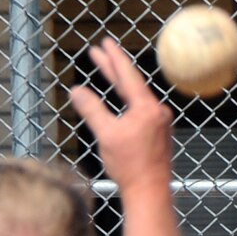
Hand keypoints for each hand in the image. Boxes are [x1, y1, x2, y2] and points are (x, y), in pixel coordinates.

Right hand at [69, 37, 172, 196]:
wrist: (150, 193)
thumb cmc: (130, 166)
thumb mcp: (106, 134)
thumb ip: (91, 110)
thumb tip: (76, 91)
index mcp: (147, 108)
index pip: (128, 75)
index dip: (114, 58)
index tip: (104, 42)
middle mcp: (157, 113)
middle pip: (132, 84)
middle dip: (113, 68)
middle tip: (97, 51)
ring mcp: (159, 124)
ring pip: (136, 97)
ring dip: (119, 84)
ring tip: (105, 69)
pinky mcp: (158, 135)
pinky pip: (139, 110)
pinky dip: (126, 101)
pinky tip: (118, 100)